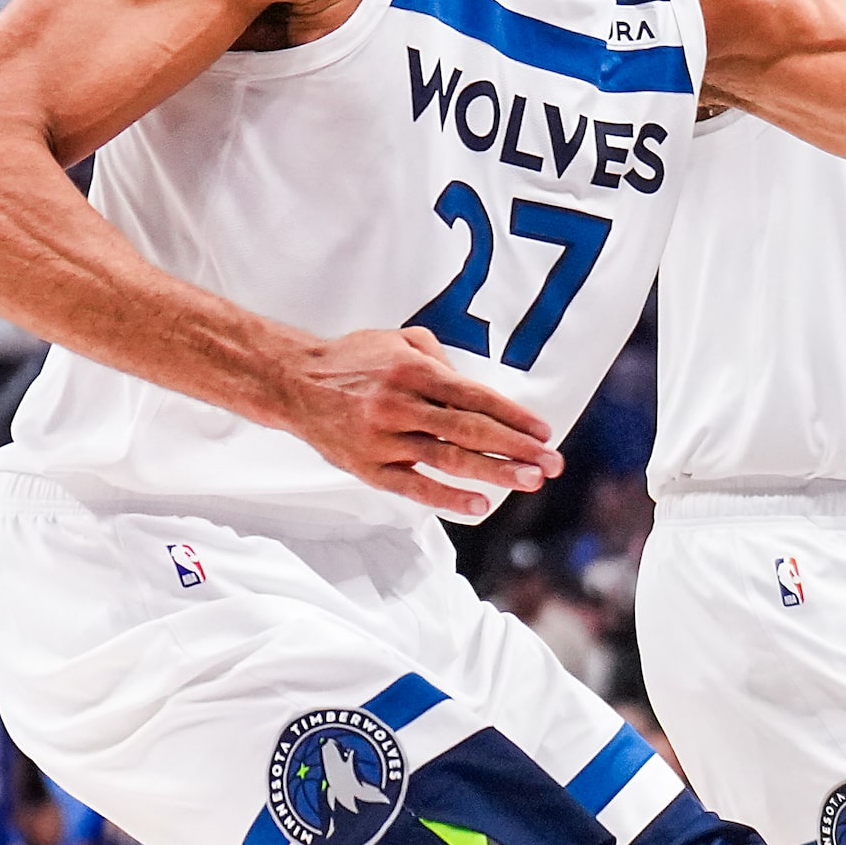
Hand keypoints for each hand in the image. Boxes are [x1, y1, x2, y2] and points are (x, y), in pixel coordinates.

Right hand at [272, 327, 562, 516]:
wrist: (294, 383)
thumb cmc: (353, 359)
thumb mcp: (398, 339)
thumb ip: (440, 358)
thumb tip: (475, 389)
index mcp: (412, 370)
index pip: (475, 397)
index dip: (513, 416)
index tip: (543, 431)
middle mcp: (400, 405)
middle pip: (470, 431)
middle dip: (516, 448)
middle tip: (551, 463)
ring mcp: (384, 439)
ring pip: (448, 460)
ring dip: (494, 473)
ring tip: (528, 482)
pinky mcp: (369, 467)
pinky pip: (414, 486)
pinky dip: (448, 497)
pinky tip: (479, 505)